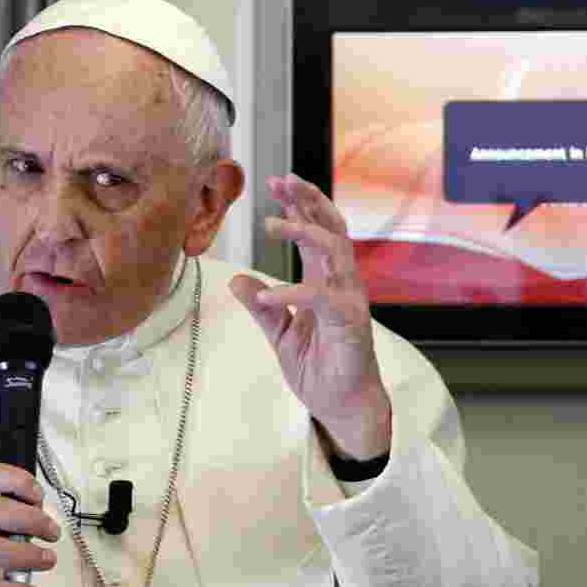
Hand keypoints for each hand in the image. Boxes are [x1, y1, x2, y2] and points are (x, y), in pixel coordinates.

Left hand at [229, 173, 391, 460]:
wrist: (342, 406)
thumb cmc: (319, 368)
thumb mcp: (280, 333)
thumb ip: (262, 306)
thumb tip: (235, 279)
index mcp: (325, 280)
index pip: (316, 230)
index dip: (298, 204)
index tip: (276, 181)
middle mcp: (341, 282)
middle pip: (331, 226)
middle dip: (307, 200)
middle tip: (282, 180)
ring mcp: (349, 299)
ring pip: (334, 249)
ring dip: (303, 231)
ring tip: (270, 224)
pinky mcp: (350, 322)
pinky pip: (321, 297)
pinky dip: (292, 293)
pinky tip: (267, 296)